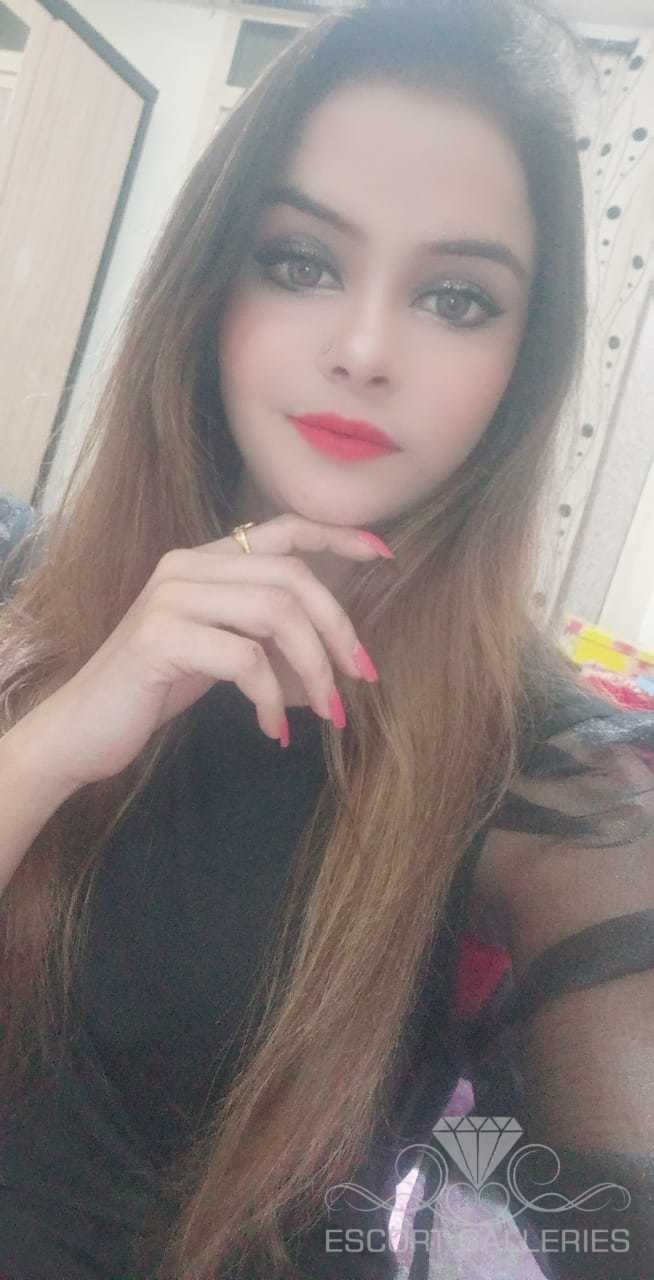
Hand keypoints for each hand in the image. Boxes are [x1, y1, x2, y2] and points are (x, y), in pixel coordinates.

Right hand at [22, 514, 387, 788]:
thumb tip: (337, 653)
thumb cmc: (155, 690)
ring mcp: (170, 597)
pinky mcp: (161, 638)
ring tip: (328, 712)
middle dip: (338, 629)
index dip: (336, 537)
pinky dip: (272, 698)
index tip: (383, 555)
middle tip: (361, 677)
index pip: (283, 529)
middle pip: (292, 578)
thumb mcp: (222, 653)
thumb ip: (267, 636)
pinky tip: (273, 728)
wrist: (84, 728)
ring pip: (276, 613)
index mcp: (203, 560)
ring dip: (314, 668)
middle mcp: (186, 565)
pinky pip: (245, 659)